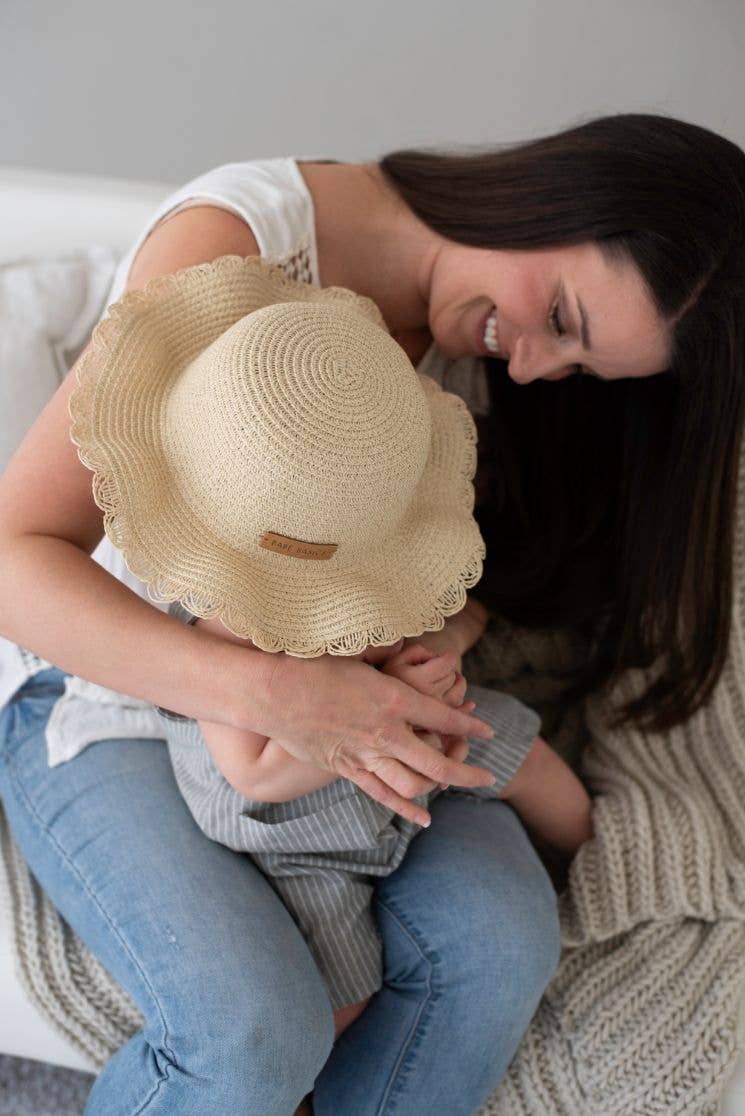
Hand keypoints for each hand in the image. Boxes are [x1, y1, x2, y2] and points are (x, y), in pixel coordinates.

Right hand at [251, 652, 497, 826]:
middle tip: (487, 777)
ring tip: (454, 785)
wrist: (272, 692)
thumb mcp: (358, 654)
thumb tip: (406, 648)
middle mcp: (384, 731)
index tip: (487, 730)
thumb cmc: (312, 664)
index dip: (470, 726)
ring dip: (439, 788)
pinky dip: (407, 808)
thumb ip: (387, 655)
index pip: (444, 717)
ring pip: (414, 784)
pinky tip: (424, 816)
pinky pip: (383, 795)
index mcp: (392, 697)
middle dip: (468, 771)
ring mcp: (365, 754)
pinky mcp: (346, 769)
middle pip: (438, 761)